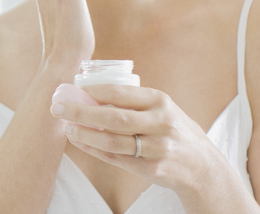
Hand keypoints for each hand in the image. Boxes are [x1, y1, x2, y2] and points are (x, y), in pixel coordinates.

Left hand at [52, 84, 222, 193]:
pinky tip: (79, 142)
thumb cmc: (172, 129)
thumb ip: (133, 102)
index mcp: (160, 102)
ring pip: (112, 142)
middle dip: (81, 112)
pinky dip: (93, 150)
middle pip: (114, 118)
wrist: (201, 165)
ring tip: (67, 127)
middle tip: (58, 107)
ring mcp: (156, 148)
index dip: (94, 91)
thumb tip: (89, 92)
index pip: (122, 94)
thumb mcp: (162, 108)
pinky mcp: (151, 169)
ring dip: (85, 134)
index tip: (73, 89)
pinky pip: (115, 158)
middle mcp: (160, 124)